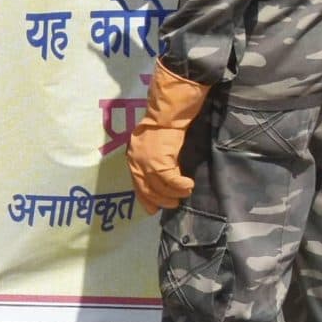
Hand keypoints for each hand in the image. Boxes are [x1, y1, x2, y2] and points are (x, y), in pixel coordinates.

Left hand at [127, 62, 209, 211]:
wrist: (168, 111)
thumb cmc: (164, 125)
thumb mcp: (153, 144)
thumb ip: (154, 159)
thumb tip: (161, 177)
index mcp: (133, 156)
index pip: (136, 184)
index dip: (145, 198)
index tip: (152, 209)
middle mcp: (135, 160)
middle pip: (145, 189)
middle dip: (159, 200)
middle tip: (173, 204)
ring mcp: (146, 161)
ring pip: (159, 187)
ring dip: (173, 193)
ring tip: (184, 193)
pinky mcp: (159, 160)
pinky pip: (170, 180)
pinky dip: (180, 185)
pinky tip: (188, 185)